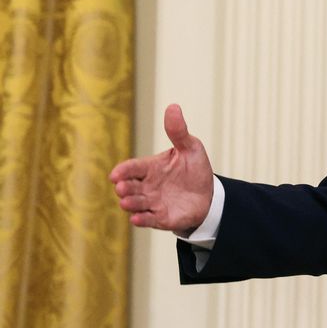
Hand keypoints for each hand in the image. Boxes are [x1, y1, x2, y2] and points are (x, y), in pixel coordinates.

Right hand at [110, 104, 214, 230]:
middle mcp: (146, 186)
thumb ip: (178, 131)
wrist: (209, 195)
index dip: (123, 171)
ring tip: (127, 202)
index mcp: (150, 167)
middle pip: (128, 186)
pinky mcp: (160, 218)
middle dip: (124, 187)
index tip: (116, 174)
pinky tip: (137, 219)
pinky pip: (147, 220)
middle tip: (122, 187)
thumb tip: (173, 106)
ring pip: (134, 204)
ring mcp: (151, 203)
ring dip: (130, 203)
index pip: (131, 168)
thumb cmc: (194, 169)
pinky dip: (141, 220)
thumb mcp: (191, 148)